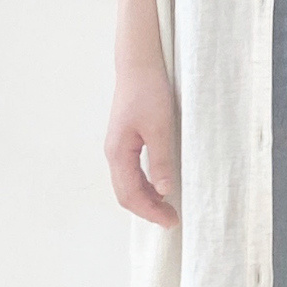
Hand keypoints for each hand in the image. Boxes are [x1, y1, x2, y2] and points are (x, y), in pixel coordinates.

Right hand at [105, 61, 179, 225]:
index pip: (130, 194)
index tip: (171, 221)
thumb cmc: (148, 92)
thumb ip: (161, 160)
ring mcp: (118, 148)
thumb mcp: (160, 128)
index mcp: (118, 153)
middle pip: (125, 194)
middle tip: (172, 219)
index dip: (150, 211)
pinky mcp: (125, 142)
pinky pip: (131, 173)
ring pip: (127, 185)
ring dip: (146, 200)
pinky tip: (160, 188)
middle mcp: (114, 154)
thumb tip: (164, 191)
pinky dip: (144, 186)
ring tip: (168, 208)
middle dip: (147, 210)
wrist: (138, 66)